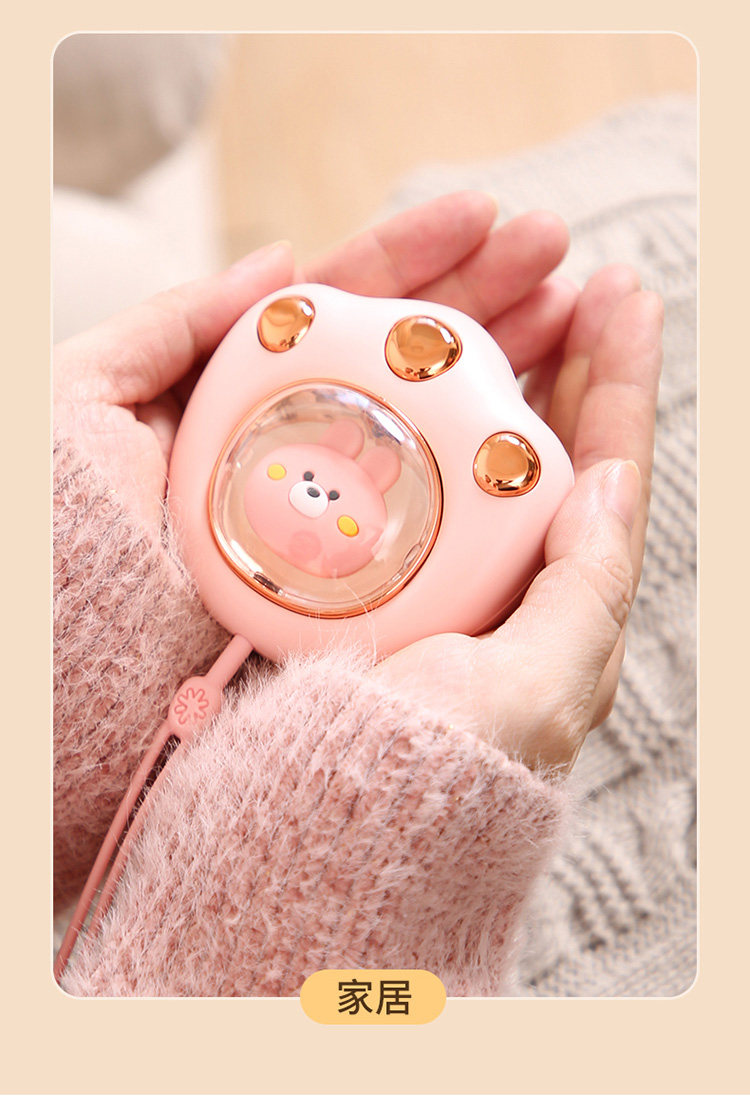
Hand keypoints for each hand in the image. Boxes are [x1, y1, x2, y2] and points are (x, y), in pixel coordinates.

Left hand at [54, 191, 575, 535]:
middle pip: (403, 361)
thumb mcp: (85, 398)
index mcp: (240, 402)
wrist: (68, 661)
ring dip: (504, 367)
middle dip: (483, 296)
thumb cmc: (57, 533)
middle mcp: (296, 454)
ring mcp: (331, 516)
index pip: (338, 312)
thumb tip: (279, 261)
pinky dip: (485, 470)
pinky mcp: (355, 582)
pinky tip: (538, 426)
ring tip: (574, 316)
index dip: (412, 257)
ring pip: (431, 428)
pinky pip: (432, 516)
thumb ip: (170, 324)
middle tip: (553, 252)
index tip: (482, 214)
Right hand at [370, 266, 663, 773]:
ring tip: (499, 298)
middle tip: (565, 272)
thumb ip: (587, 590)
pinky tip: (400, 375)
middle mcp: (500, 581)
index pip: (607, 471)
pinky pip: (394, 476)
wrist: (331, 832)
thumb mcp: (539, 690)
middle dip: (565, 354)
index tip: (626, 295)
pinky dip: (406, 418)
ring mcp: (431, 573)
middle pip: (546, 443)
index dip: (622, 381)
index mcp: (557, 604)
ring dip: (493, 368)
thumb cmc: (445, 776)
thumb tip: (616, 481)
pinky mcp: (365, 572)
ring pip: (472, 450)